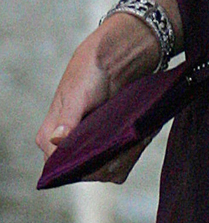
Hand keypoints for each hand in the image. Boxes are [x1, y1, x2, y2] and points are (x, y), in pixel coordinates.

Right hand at [35, 16, 159, 182]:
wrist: (120, 52)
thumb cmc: (91, 68)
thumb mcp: (76, 93)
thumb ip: (67, 120)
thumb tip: (55, 142)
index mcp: (50, 137)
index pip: (62, 168)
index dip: (84, 165)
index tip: (107, 151)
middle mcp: (69, 145)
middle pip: (89, 170)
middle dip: (111, 158)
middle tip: (130, 139)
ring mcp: (92, 143)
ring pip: (109, 167)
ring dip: (127, 153)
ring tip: (140, 133)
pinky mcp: (113, 139)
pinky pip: (124, 156)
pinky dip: (136, 147)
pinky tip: (145, 132)